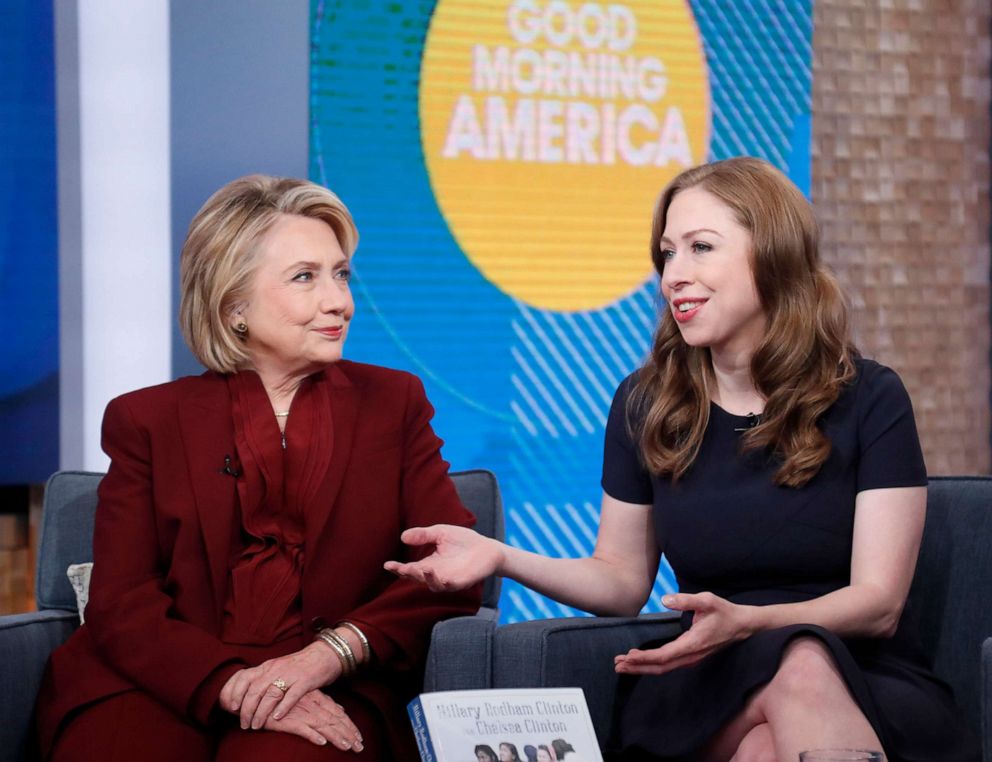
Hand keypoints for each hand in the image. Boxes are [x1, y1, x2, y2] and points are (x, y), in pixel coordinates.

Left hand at [220, 642, 340, 729]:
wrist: (325, 654)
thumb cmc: (300, 664)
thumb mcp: (278, 667)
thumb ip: (265, 678)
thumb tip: (248, 694)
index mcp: (268, 666)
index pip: (246, 678)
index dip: (237, 693)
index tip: (232, 707)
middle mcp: (277, 669)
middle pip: (255, 690)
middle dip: (247, 709)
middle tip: (244, 724)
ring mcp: (291, 674)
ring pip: (270, 694)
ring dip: (261, 712)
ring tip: (256, 725)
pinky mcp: (305, 681)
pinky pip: (292, 695)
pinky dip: (283, 707)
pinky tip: (277, 717)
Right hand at [262, 688, 363, 750]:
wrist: (260, 695)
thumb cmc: (285, 697)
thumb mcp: (307, 696)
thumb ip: (324, 702)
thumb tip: (341, 708)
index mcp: (318, 699)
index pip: (338, 713)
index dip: (350, 726)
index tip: (360, 738)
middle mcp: (312, 705)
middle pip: (334, 721)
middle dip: (348, 734)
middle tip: (359, 747)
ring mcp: (300, 712)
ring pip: (322, 726)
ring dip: (335, 737)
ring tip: (347, 747)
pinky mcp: (286, 720)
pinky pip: (301, 728)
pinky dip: (312, 735)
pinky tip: (321, 742)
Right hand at [383, 524, 503, 591]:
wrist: (488, 549)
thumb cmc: (464, 541)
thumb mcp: (440, 533)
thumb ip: (423, 535)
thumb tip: (403, 536)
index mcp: (429, 564)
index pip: (410, 569)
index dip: (398, 568)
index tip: (387, 564)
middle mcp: (436, 574)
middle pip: (418, 578)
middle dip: (408, 574)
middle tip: (400, 568)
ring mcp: (448, 580)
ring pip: (431, 584)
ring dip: (424, 578)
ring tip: (420, 568)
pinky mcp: (461, 582)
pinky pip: (449, 586)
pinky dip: (441, 582)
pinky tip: (436, 574)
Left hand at [614, 592, 752, 675]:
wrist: (743, 625)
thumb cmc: (725, 612)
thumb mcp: (707, 600)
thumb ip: (685, 600)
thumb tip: (665, 599)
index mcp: (693, 643)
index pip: (663, 656)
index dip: (644, 658)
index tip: (627, 656)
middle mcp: (691, 655)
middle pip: (660, 667)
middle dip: (638, 667)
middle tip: (617, 665)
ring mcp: (692, 658)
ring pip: (664, 668)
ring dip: (643, 667)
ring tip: (623, 665)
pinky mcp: (691, 655)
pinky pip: (669, 664)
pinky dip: (653, 664)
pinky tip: (642, 661)